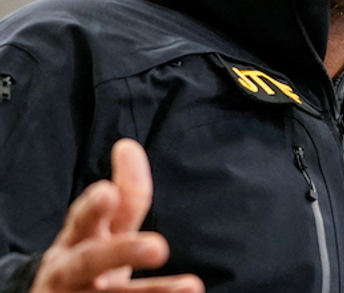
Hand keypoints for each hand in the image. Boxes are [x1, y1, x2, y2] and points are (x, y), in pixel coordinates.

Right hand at [30, 139, 203, 292]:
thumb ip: (124, 194)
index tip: (107, 193)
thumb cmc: (87, 262)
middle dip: (123, 252)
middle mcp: (71, 272)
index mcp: (76, 240)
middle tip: (159, 247)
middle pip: (92, 261)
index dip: (94, 207)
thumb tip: (128, 145)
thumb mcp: (102, 230)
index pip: (84, 218)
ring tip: (192, 286)